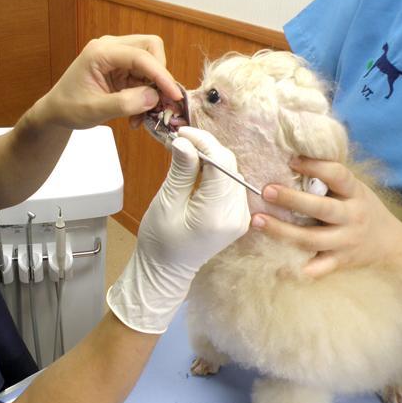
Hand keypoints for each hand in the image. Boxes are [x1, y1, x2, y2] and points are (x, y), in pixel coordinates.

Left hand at [33, 35, 181, 129]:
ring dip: (154, 88)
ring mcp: (117, 56)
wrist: (57, 111)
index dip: (161, 74)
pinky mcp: (122, 68)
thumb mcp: (94, 110)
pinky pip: (145, 76)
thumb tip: (153, 97)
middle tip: (161, 102)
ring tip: (143, 115)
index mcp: (100, 52)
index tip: (174, 95)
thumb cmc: (69, 108)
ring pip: (151, 62)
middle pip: (151, 48)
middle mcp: (111, 47)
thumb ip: (123, 104)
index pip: (140, 55)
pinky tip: (137, 113)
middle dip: (160, 75)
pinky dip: (147, 95)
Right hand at [107, 127, 250, 333]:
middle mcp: (237, 215)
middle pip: (230, 166)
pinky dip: (215, 172)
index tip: (183, 132)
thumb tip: (185, 141)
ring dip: (211, 159)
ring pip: (232, 172)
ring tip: (186, 153)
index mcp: (218, 214)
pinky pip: (231, 184)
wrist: (166, 270)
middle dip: (207, 148)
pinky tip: (197, 170)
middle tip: (181, 140)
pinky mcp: (238, 215)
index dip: (204, 142)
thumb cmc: (160, 241)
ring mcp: (241, 216)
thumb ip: (181, 170)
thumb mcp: (167, 203)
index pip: (221, 164)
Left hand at [251, 157, 401, 277]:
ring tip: (258, 220)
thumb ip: (329, 179)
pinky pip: (316, 269)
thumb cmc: (360, 209)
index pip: (338, 175)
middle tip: (266, 191)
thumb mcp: (353, 190)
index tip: (292, 161)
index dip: (316, 166)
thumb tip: (291, 158)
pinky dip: (296, 269)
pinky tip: (275, 265)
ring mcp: (345, 242)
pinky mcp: (339, 262)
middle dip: (292, 199)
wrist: (389, 244)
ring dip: (281, 231)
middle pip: (321, 208)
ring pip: (311, 239)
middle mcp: (352, 217)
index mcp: (355, 194)